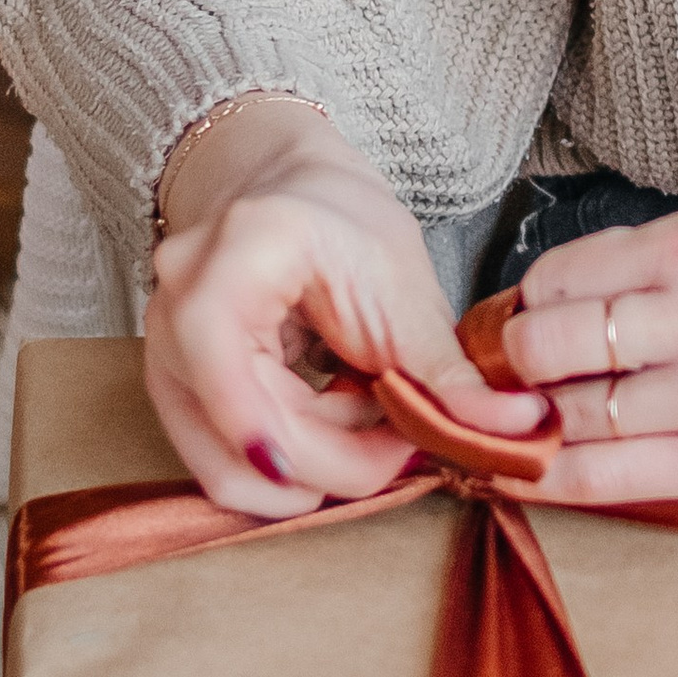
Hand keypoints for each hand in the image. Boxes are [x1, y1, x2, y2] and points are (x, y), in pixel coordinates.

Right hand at [145, 96, 547, 516]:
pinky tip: (336, 414)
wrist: (293, 199)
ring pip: (226, 466)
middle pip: (233, 435)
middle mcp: (175, 304)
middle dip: (331, 461)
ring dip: (314, 466)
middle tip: (405, 443)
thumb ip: (448, 371)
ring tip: (370, 417)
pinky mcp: (176, 391)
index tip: (326, 477)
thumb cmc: (344, 224)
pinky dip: (295, 455)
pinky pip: (228, 459)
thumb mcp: (406, 288)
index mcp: (234, 254)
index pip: (216, 351)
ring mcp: (163, 353)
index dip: (263, 427)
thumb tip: (514, 426)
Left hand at [492, 207, 677, 506]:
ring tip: (520, 437)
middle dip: (511, 374)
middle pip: (545, 344)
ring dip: (531, 432)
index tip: (507, 338)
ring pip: (569, 413)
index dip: (515, 314)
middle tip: (508, 392)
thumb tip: (529, 317)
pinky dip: (545, 480)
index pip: (555, 278)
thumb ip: (641, 280)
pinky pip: (601, 476)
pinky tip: (521, 480)